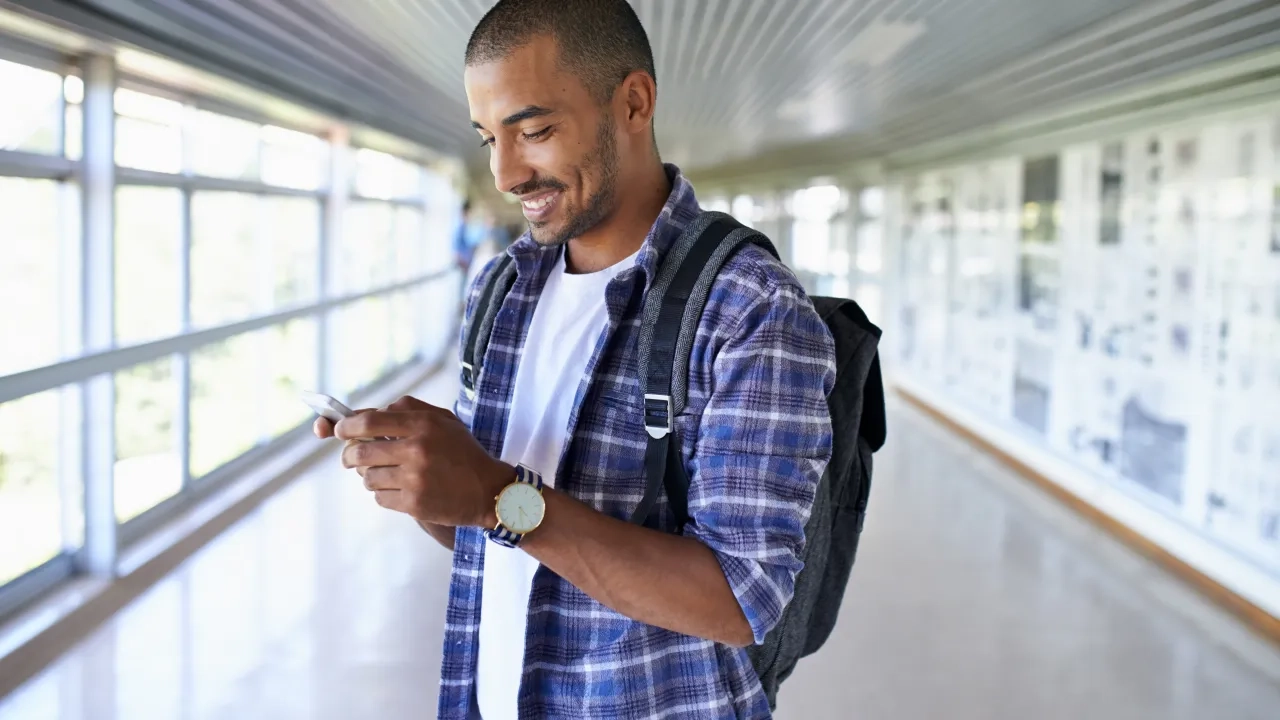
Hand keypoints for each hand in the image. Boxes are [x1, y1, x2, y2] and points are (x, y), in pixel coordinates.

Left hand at [334, 396, 510, 527]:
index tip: (339, 430)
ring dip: (370, 476)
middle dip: (348, 456)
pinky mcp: (414, 504)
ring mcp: (414, 479)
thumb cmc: (463, 452)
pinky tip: (400, 490)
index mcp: (422, 425)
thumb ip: (407, 410)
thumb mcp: (442, 420)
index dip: (346, 426)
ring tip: (385, 474)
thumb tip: (366, 413)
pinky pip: (379, 498)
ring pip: (367, 477)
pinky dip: (383, 494)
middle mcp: (417, 450)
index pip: (369, 421)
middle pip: (360, 451)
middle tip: (350, 458)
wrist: (488, 491)